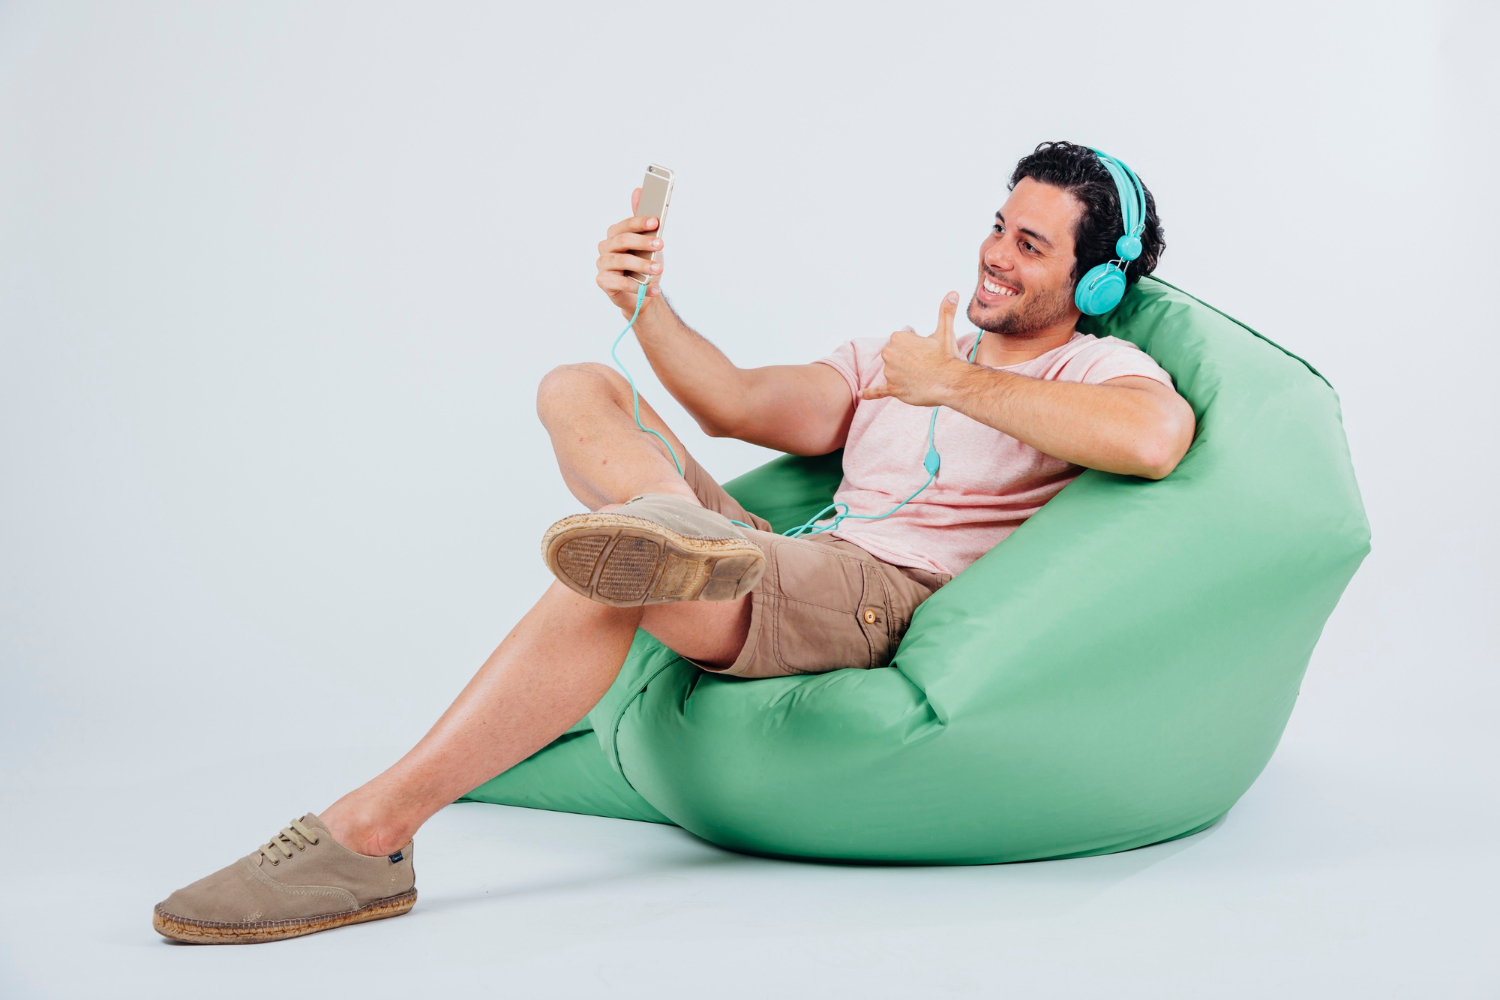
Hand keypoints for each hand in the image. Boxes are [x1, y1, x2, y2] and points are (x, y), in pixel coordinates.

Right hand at [595, 188, 665, 316]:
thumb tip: (638, 190)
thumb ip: (642, 220)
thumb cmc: (643, 264)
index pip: (625, 225)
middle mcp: (606, 247)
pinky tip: (653, 288)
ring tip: (659, 269)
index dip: (639, 222)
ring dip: (642, 265)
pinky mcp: (603, 281)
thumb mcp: (647, 242)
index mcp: (615, 234)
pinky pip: (619, 282)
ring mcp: (603, 264)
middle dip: (643, 242)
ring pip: (621, 261)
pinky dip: (638, 286)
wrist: (641, 293)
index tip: (655, 222)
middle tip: (661, 244)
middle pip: (622, 241)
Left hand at [862, 292, 966, 406]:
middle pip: (895, 357)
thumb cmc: (947, 357)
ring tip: (921, 377)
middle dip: (907, 361)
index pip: (901, 343)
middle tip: (925, 365)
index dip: (915, 348)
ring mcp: (890, 373)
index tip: (926, 352)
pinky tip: (860, 393)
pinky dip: (869, 393)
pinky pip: (877, 391)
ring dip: (904, 375)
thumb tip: (952, 293)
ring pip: (894, 373)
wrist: (950, 382)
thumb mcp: (945, 331)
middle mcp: (889, 354)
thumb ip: (946, 312)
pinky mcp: (892, 389)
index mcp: (898, 338)